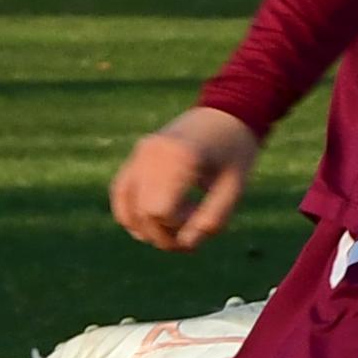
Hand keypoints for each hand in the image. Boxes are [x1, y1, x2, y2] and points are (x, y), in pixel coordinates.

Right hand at [112, 105, 257, 250]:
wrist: (227, 113)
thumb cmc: (236, 151)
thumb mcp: (234, 188)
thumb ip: (212, 219)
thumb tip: (186, 244)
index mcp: (181, 157)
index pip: (159, 211)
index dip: (175, 230)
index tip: (197, 225)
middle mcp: (154, 153)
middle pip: (141, 212)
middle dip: (161, 235)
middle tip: (186, 240)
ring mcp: (142, 152)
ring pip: (125, 205)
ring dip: (143, 228)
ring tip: (170, 231)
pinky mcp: (138, 154)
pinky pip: (121, 191)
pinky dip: (130, 212)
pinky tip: (151, 222)